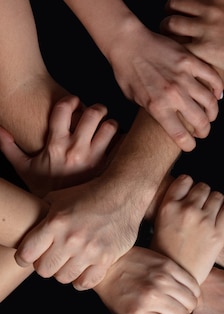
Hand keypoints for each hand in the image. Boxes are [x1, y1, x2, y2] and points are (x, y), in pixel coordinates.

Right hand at [0, 95, 118, 195]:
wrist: (60, 213)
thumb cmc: (44, 189)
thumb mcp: (24, 168)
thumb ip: (10, 148)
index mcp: (56, 145)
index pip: (63, 109)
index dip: (70, 100)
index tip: (74, 102)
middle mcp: (76, 150)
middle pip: (92, 114)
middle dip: (96, 109)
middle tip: (96, 112)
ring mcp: (94, 159)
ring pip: (110, 128)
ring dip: (110, 123)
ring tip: (107, 126)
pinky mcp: (107, 169)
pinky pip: (121, 148)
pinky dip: (122, 142)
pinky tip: (117, 143)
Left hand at [13, 172, 141, 289]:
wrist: (122, 194)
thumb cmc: (90, 194)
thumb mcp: (59, 198)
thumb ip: (43, 215)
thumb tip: (31, 226)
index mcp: (55, 223)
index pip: (27, 254)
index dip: (24, 258)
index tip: (28, 258)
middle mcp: (70, 239)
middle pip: (44, 270)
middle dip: (45, 265)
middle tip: (52, 259)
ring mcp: (89, 251)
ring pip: (64, 278)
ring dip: (63, 272)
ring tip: (68, 263)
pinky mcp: (106, 259)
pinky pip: (86, 283)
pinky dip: (81, 281)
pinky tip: (82, 272)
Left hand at [94, 246, 199, 313]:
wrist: (109, 264)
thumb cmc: (116, 295)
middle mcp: (151, 297)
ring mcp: (161, 279)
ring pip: (191, 302)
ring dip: (186, 307)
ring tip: (178, 305)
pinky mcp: (168, 265)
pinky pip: (192, 285)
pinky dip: (191, 292)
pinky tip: (182, 293)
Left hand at [109, 22, 223, 151]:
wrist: (127, 42)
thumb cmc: (126, 72)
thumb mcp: (134, 100)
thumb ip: (153, 110)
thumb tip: (168, 119)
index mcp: (158, 107)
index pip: (181, 136)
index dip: (189, 145)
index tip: (190, 145)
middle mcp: (173, 94)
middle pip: (200, 122)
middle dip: (204, 131)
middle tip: (202, 131)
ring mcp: (183, 77)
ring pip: (210, 102)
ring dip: (212, 113)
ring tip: (210, 115)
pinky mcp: (190, 60)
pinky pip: (212, 77)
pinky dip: (217, 88)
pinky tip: (216, 94)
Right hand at [152, 174, 223, 284]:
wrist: (178, 277)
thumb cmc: (166, 253)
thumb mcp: (159, 224)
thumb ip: (171, 206)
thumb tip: (187, 191)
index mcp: (168, 207)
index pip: (185, 179)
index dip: (189, 185)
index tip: (190, 192)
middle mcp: (186, 210)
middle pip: (203, 187)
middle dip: (203, 195)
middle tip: (202, 206)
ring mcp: (204, 221)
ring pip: (217, 195)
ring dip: (216, 201)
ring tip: (212, 212)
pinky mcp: (219, 233)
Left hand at [162, 0, 223, 82]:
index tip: (180, 4)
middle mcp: (211, 7)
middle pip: (174, 2)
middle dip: (169, 11)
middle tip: (171, 20)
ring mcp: (206, 27)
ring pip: (171, 22)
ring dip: (167, 30)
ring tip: (171, 37)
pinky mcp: (204, 49)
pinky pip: (177, 44)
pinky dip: (174, 48)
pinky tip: (178, 53)